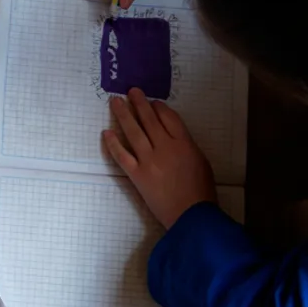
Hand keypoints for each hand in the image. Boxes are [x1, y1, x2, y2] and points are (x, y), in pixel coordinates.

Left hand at [102, 88, 215, 228]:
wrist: (190, 215)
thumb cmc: (201, 191)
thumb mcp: (201, 161)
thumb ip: (186, 145)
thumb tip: (172, 135)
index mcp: (184, 143)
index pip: (169, 118)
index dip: (159, 108)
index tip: (152, 102)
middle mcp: (165, 147)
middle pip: (149, 120)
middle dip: (139, 103)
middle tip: (131, 91)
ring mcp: (149, 160)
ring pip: (133, 132)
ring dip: (124, 115)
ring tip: (116, 102)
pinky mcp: (137, 175)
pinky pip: (122, 156)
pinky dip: (113, 144)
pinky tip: (106, 133)